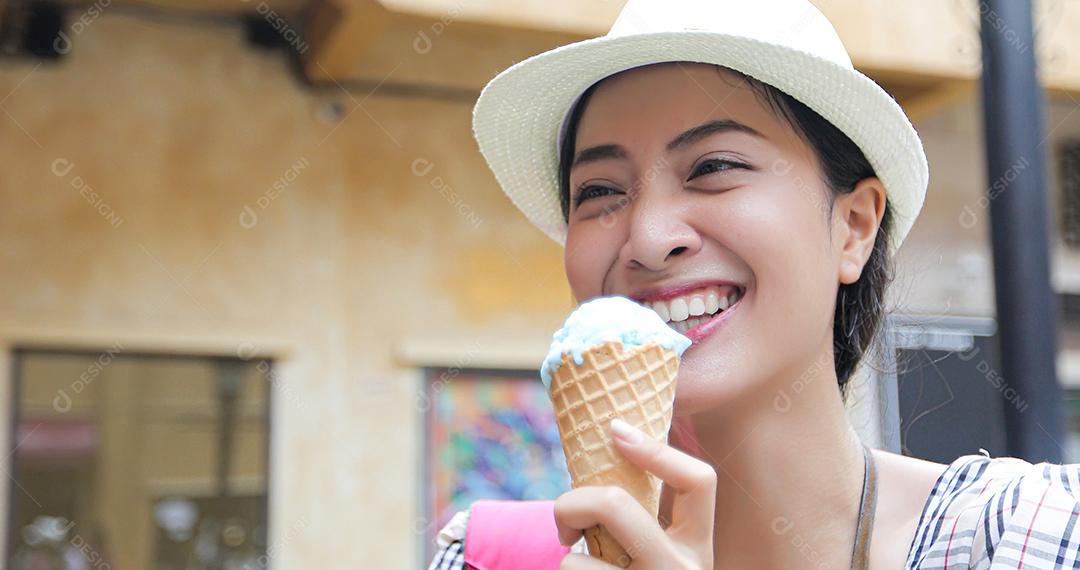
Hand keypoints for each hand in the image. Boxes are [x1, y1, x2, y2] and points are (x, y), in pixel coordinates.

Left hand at [554, 418, 716, 568]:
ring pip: (583, 547)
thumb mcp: (661, 551)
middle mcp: (683, 566)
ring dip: (570, 550)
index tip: (616, 429)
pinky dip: (568, 568)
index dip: (657, 449)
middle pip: (614, 504)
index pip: (699, 480)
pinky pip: (572, 568)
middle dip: (574, 503)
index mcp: (697, 545)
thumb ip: (643, 515)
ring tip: (581, 561)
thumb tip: (609, 444)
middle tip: (566, 518)